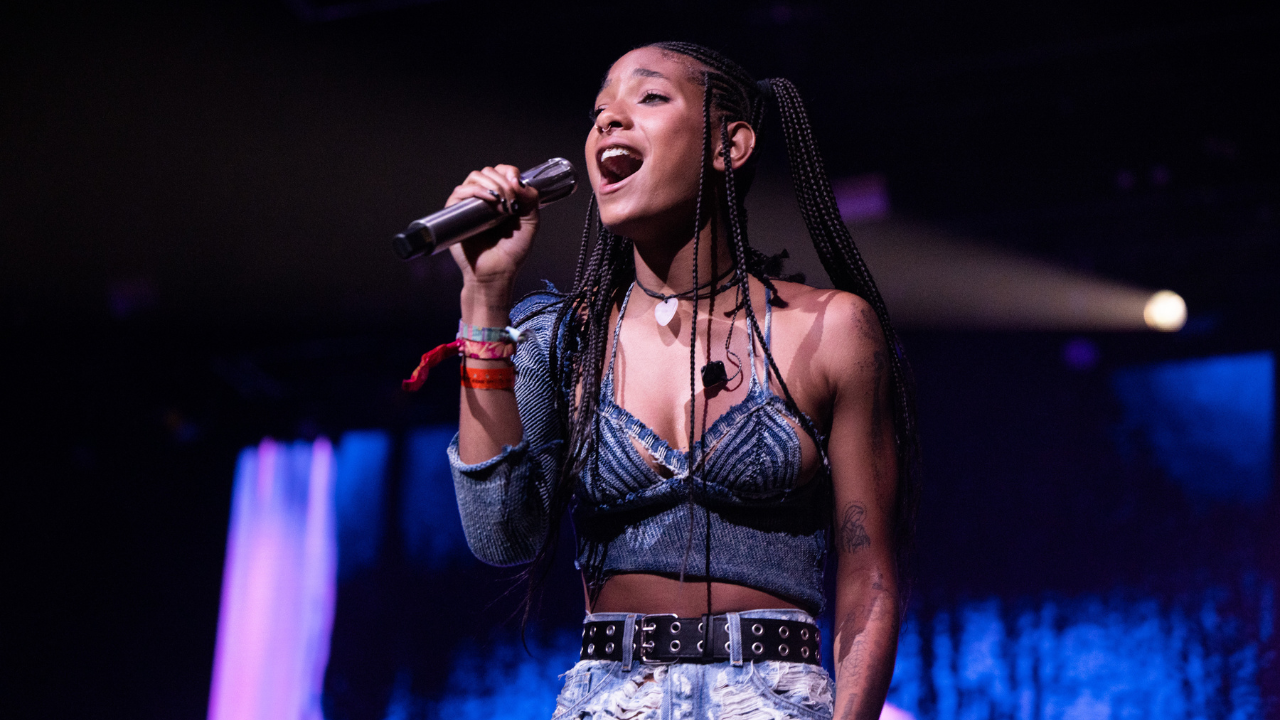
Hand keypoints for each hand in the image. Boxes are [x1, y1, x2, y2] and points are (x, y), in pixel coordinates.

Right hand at [446, 164, 539, 292]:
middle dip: (503, 182)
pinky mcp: (455, 212)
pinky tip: (489, 201)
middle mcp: (485, 198)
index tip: (517, 185)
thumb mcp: (531, 223)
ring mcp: (469, 204)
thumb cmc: (511, 252)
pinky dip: (476, 190)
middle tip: (511, 203)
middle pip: (489, 171)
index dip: (510, 172)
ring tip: (501, 204)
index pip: (503, 172)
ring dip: (491, 185)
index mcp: (502, 198)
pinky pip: (461, 192)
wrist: (496, 272)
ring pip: (475, 177)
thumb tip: (517, 181)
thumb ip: (531, 200)